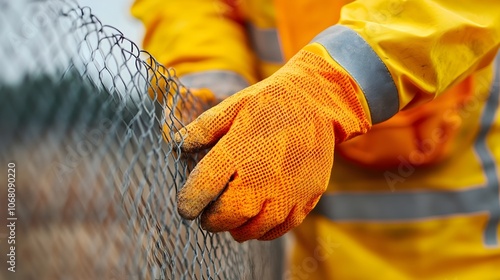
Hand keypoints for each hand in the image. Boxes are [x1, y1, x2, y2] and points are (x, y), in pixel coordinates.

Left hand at [174, 43, 370, 241]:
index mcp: (238, 151)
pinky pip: (277, 230)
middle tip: (208, 213)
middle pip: (225, 217)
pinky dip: (262, 230)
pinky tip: (256, 217)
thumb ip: (203, 128)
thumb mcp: (233, 106)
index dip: (188, 204)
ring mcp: (287, 191)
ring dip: (236, 227)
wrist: (318, 102)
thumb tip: (178, 146)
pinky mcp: (305, 200)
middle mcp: (262, 176)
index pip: (201, 190)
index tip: (186, 207)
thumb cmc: (271, 103)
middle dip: (210, 220)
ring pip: (251, 230)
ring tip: (233, 215)